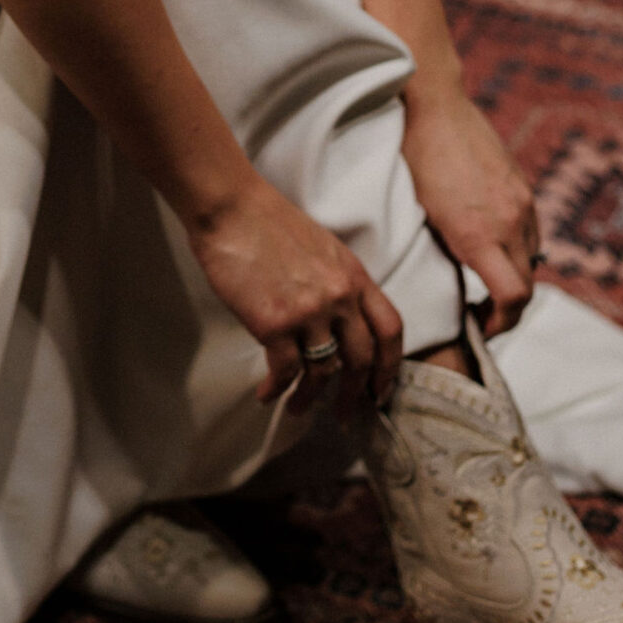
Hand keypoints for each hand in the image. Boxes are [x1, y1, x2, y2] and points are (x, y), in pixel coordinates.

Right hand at [187, 175, 402, 409]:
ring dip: (310, 398)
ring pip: (322, 372)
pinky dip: (276, 389)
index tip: (380, 390)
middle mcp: (339, 296)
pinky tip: (266, 395)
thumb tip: (338, 323)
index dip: (390, 366)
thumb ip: (338, 284)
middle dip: (353, 394)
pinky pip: (285, 371)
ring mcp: (309, 311)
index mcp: (354, 276)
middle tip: (343, 415)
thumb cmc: (269, 223)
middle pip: (361, 359)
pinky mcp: (275, 323)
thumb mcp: (323, 249)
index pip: (390, 329)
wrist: (232, 207)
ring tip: (297, 409)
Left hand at [400, 83, 539, 337]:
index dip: (501, 325)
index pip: (513, 298)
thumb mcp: (418, 216)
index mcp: (479, 234)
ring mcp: (522, 201)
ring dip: (516, 278)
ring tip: (486, 283)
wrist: (433, 105)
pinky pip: (532, 232)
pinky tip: (493, 246)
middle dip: (509, 309)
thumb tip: (451, 288)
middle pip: (528, 286)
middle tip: (482, 316)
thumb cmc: (413, 159)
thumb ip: (443, 254)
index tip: (480, 329)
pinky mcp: (523, 186)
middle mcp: (510, 220)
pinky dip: (519, 249)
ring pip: (534, 260)